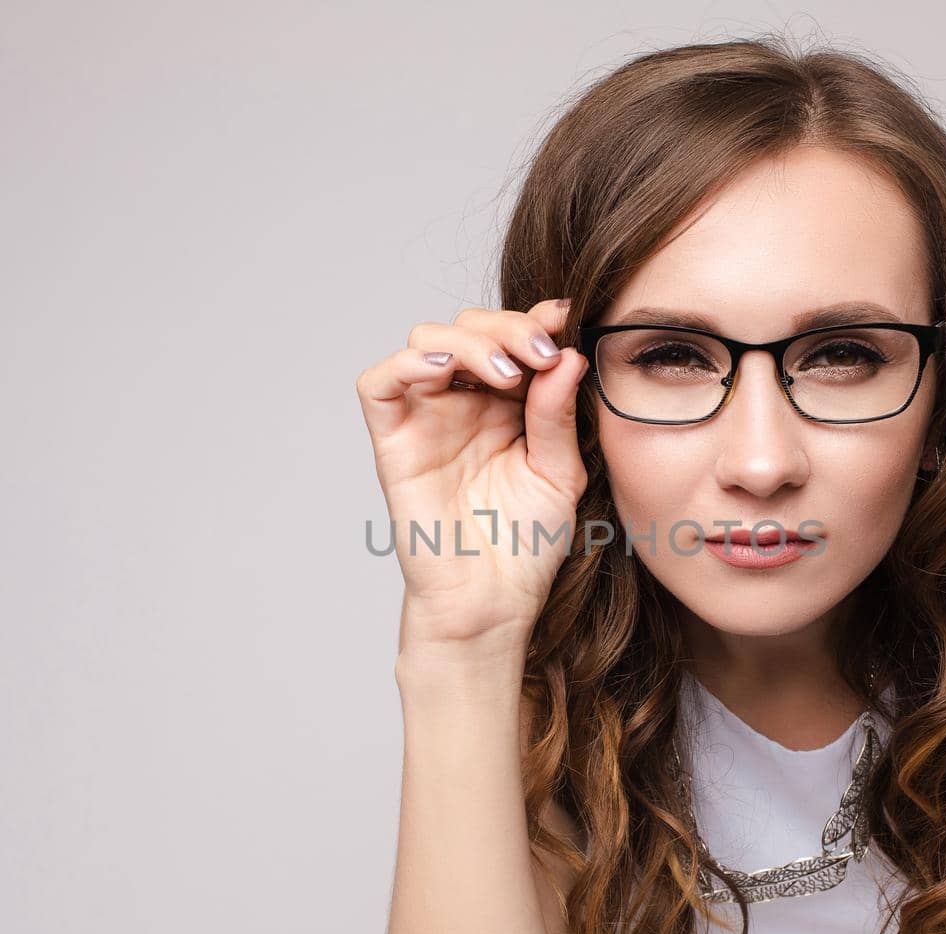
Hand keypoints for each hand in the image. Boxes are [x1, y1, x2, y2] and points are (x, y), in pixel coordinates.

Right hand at [357, 298, 589, 647]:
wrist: (492, 601)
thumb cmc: (525, 545)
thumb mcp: (560, 472)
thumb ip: (557, 414)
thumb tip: (566, 354)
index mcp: (507, 403)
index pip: (512, 338)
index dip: (535, 320)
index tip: (566, 319)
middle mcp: (464, 403)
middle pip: (469, 326)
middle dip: (508, 327)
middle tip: (540, 355)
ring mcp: (426, 419)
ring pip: (427, 340)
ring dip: (468, 340)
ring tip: (505, 374)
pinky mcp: (394, 442)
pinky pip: (379, 384)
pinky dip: (407, 363)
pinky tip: (446, 371)